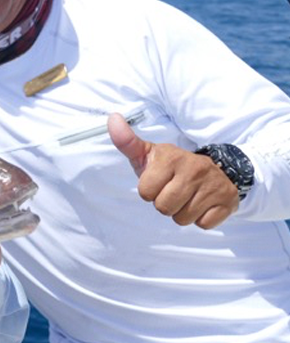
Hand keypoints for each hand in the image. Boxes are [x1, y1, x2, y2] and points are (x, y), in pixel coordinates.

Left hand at [108, 113, 238, 228]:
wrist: (216, 168)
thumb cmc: (172, 165)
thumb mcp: (148, 153)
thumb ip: (127, 141)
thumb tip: (112, 118)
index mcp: (171, 157)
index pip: (145, 192)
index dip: (149, 191)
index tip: (159, 181)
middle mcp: (194, 169)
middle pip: (163, 208)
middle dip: (165, 203)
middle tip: (173, 190)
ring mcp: (214, 185)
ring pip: (182, 219)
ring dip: (182, 212)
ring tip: (188, 196)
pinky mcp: (228, 201)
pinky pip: (203, 224)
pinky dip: (201, 218)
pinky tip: (203, 203)